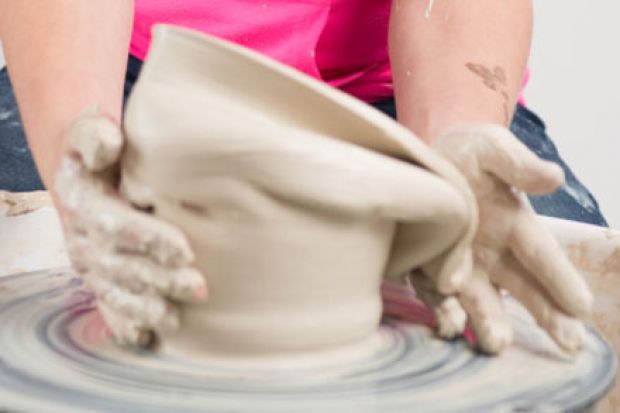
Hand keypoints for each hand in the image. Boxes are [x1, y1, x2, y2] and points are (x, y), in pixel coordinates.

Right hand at [54, 106, 206, 345]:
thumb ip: (95, 136)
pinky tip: (146, 337)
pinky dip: (126, 323)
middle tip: (198, 288)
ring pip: (114, 292)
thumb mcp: (92, 134)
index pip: (115, 225)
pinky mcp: (100, 280)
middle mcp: (82, 239)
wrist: (86, 178)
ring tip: (174, 319)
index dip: (148, 239)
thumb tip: (108, 144)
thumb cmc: (101, 156)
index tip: (185, 249)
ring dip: (144, 308)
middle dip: (158, 280)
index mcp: (83, 203)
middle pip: (119, 266)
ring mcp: (90, 265)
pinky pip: (109, 306)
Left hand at [412, 124, 592, 353]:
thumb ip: (519, 165)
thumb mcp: (492, 149)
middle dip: (547, 313)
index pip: (542, 254)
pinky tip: (451, 325)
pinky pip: (438, 296)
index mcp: (514, 223)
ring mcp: (461, 265)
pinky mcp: (428, 270)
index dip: (562, 279)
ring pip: (482, 300)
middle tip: (570, 342)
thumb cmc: (467, 152)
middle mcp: (492, 251)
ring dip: (491, 322)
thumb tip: (555, 177)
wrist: (422, 157)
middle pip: (522, 286)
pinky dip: (446, 311)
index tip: (583, 305)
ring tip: (498, 342)